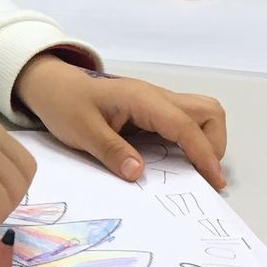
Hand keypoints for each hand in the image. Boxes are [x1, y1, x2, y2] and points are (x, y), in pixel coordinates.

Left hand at [14, 56, 227, 190]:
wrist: (53, 85)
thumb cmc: (65, 104)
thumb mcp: (82, 132)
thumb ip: (111, 151)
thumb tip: (138, 173)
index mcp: (142, 100)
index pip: (186, 125)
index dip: (204, 154)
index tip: (213, 181)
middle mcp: (157, 97)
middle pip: (208, 112)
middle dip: (213, 144)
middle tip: (203, 175)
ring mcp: (157, 102)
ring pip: (201, 113)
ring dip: (206, 140)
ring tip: (195, 170)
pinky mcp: (152, 111)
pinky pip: (184, 122)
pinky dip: (191, 141)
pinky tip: (178, 163)